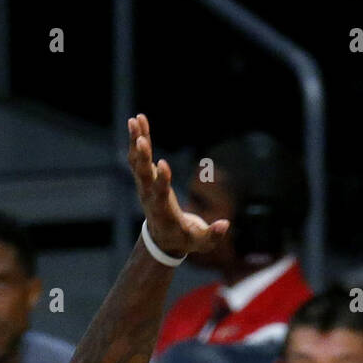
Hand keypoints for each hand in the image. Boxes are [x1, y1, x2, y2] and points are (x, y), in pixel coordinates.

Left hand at [128, 114, 228, 258]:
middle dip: (143, 158)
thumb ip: (213, 235)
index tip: (162, 163)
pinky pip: (137, 157)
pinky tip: (137, 121)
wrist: (162, 239)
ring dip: (136, 142)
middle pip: (144, 177)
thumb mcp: (201, 243)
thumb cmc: (185, 240)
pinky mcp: (144, 178)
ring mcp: (144, 187)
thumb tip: (226, 224)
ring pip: (137, 163)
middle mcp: (150, 198)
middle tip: (142, 139)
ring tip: (136, 120)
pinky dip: (137, 140)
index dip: (161, 180)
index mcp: (164, 213)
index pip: (160, 195)